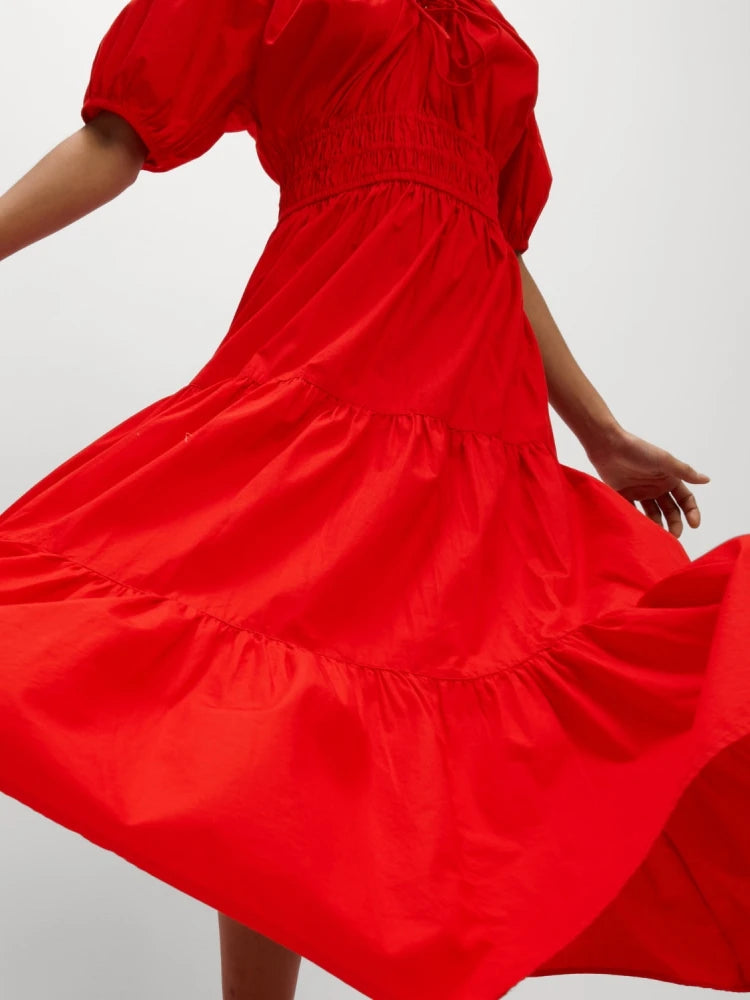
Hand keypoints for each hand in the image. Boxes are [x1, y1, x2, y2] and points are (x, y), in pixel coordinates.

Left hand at [584, 429, 710, 537]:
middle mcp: (657, 487)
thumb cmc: (638, 451)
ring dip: (657, 525)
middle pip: (670, 510)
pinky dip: (638, 521)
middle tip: (674, 536)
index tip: (694, 525)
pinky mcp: (624, 495)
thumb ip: (684, 472)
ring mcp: (640, 492)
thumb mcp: (664, 461)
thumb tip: (707, 480)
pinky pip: (633, 512)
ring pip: (653, 514)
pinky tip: (641, 530)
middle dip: (674, 524)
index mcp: (669, 478)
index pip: (685, 499)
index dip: (691, 512)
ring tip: (657, 536)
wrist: (608, 446)